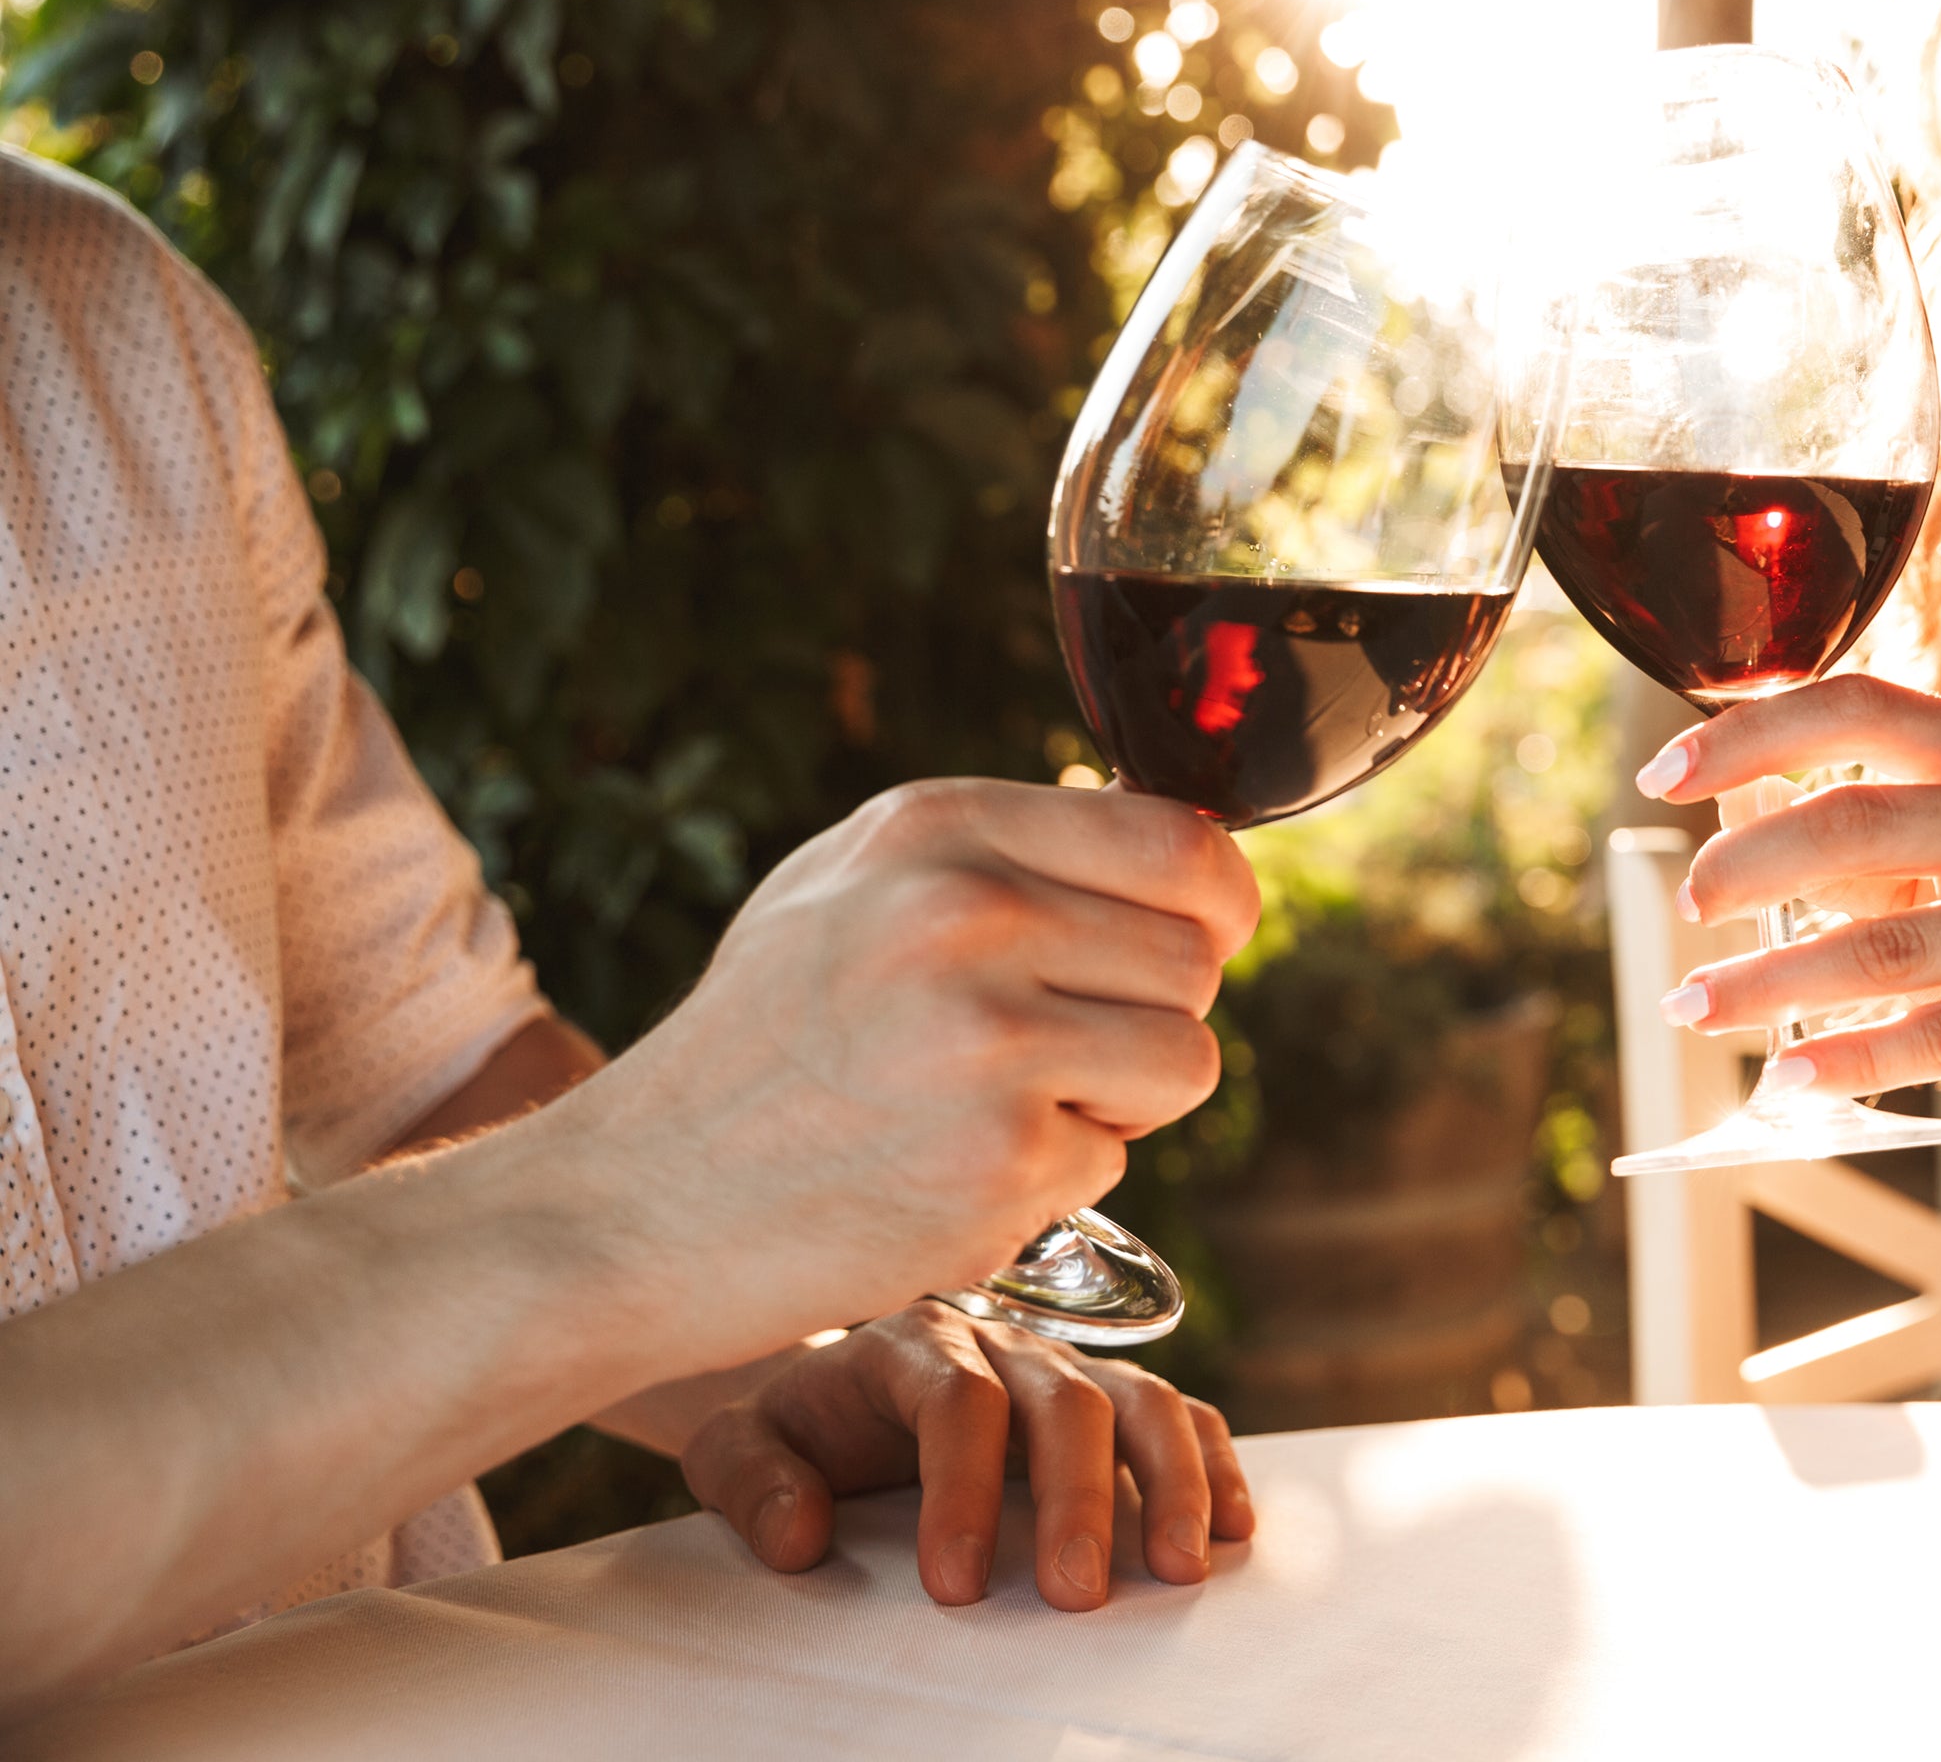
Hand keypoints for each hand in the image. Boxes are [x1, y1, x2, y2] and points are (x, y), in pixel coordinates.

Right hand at [548, 780, 1259, 1366]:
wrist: (635, 1204)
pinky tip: (954, 1171)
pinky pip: (1117, 1159)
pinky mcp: (1000, 1160)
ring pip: (1185, 1059)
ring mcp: (986, 1038)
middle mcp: (966, 913)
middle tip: (1053, 1050)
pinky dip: (1057, 1178)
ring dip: (1121, 1100)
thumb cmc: (762, 1043)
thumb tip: (1183, 851)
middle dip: (1151, 1012)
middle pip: (1196, 958)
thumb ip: (1004, 853)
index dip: (1214, 903)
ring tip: (1002, 1105)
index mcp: (937, 828)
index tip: (1194, 938)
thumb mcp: (851, 887)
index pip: (1180, 841)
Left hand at [681, 1303, 1252, 1609]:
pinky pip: (1178, 1415)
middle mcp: (1000, 1344)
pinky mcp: (1105, 1400)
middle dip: (1079, 1500)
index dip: (961, 1491)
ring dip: (1172, 1482)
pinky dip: (1213, 1464)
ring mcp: (1063, 1368)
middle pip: (1064, 1400)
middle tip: (1078, 1596)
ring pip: (1141, 1398)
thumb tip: (801, 1534)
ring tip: (1182, 1570)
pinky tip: (1232, 1529)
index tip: (957, 1586)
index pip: (957, 1401)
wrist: (828, 1393)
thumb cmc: (794, 1431)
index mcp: (908, 1347)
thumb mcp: (735, 1447)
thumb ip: (753, 1483)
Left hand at [1640, 676, 1940, 1153]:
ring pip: (1888, 947)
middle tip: (1686, 907)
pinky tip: (1785, 1077)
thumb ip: (1852, 834)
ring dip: (1771, 981)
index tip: (1661, 774)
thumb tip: (1719, 826)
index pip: (1863, 709)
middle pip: (1862, 822)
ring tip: (1694, 1005)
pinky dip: (1849, 1059)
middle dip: (1749, 865)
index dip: (1751, 736)